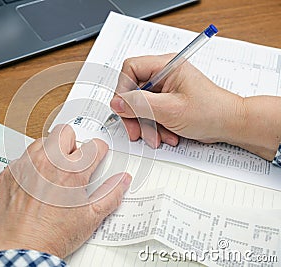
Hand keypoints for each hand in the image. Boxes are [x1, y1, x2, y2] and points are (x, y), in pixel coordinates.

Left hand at [0, 124, 131, 258]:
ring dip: (50, 153)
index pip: (93, 145)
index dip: (98, 152)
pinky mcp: (9, 172)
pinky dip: (30, 167)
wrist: (20, 249)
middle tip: (72, 163)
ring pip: (42, 142)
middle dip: (72, 144)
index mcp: (72, 171)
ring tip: (52, 174)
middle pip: (65, 132)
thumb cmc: (52, 235)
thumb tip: (122, 180)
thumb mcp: (90, 218)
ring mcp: (26, 165)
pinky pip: (22, 159)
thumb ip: (111, 194)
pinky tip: (34, 185)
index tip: (96, 157)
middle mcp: (47, 162)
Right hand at [110, 54, 243, 147]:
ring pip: (140, 105)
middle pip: (133, 90)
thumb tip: (116, 102)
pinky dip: (155, 127)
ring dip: (146, 125)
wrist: (230, 125)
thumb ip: (139, 104)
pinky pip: (150, 114)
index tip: (123, 109)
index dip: (123, 89)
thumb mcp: (169, 110)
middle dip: (134, 115)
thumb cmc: (210, 112)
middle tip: (136, 131)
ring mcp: (165, 89)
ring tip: (158, 137)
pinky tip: (167, 135)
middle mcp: (164, 74)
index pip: (131, 68)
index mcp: (166, 66)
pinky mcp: (167, 102)